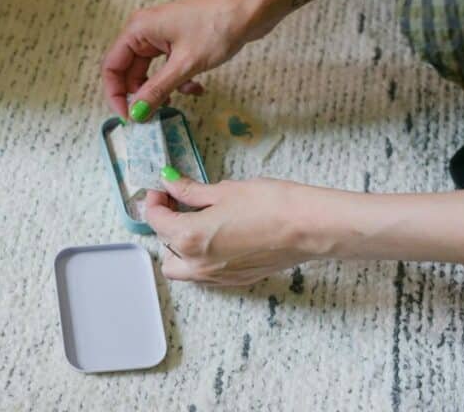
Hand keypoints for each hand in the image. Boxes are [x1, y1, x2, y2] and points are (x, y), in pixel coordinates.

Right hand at [101, 0, 278, 119]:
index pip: (112, 67)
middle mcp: (144, 32)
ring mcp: (161, 36)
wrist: (250, 10)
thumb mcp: (185, 65)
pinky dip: (177, 82)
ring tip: (179, 100)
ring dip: (163, 90)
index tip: (129, 117)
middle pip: (129, 72)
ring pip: (150, 73)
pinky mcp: (177, 42)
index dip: (116, 95)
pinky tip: (196, 88)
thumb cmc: (218, 27)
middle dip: (141, 95)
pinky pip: (166, 68)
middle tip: (153, 116)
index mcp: (138, 30)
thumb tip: (137, 113)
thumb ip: (157, 90)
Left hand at [145, 173, 315, 285]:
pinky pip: (203, 274)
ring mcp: (216, 276)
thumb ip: (190, 191)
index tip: (162, 190)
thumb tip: (170, 183)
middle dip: (164, 224)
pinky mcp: (235, 280)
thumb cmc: (270, 205)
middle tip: (176, 203)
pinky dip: (198, 258)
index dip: (154, 201)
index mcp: (189, 238)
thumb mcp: (224, 191)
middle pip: (163, 245)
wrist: (308, 227)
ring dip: (177, 246)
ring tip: (193, 222)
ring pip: (180, 267)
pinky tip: (214, 237)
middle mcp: (198, 264)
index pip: (155, 220)